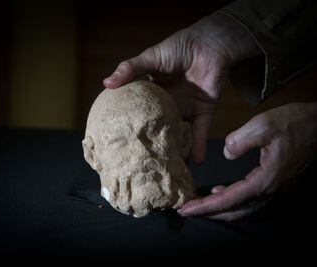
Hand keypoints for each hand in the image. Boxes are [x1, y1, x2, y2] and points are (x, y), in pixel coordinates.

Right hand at [103, 13, 259, 162]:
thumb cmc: (178, 48)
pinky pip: (200, 133)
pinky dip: (199, 147)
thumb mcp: (151, 58)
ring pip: (178, 136)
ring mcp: (185, 111)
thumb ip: (131, 69)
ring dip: (175, 152)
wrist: (210, 44)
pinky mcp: (203, 113)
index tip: (121, 145)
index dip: (131, 128)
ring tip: (166, 171)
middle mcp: (168, 106)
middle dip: (152, 146)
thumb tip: (106, 83)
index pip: (139, 114)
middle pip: (158, 130)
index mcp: (152, 95)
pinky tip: (195, 162)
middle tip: (142, 165)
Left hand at [178, 101, 316, 220]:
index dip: (205, 206)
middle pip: (234, 211)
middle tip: (187, 210)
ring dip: (221, 208)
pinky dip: (233, 199)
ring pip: (242, 207)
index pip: (229, 200)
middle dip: (209, 212)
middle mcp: (268, 190)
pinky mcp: (275, 181)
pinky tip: (221, 191)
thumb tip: (226, 153)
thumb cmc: (294, 123)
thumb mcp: (264, 125)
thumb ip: (240, 140)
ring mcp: (273, 188)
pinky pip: (250, 198)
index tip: (185, 209)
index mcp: (264, 180)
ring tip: (201, 204)